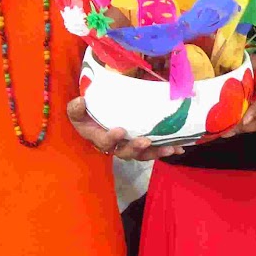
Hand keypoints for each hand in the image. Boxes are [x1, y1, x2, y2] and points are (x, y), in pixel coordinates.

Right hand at [65, 97, 184, 162]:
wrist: (96, 115)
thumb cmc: (86, 114)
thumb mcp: (77, 111)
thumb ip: (76, 109)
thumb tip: (80, 101)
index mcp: (98, 138)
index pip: (104, 143)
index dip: (111, 139)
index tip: (120, 130)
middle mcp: (115, 146)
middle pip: (125, 153)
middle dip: (136, 148)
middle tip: (146, 141)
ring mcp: (129, 145)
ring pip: (142, 154)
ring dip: (156, 152)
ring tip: (170, 148)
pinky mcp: (142, 143)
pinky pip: (154, 148)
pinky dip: (166, 148)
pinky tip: (180, 147)